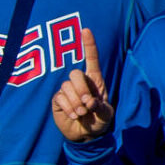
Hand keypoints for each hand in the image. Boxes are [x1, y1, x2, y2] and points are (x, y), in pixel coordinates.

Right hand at [50, 26, 113, 141]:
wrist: (86, 134)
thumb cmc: (99, 120)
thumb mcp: (106, 114)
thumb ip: (101, 107)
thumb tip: (90, 101)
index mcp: (95, 80)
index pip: (91, 59)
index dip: (88, 45)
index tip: (86, 30)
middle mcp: (80, 82)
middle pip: (75, 74)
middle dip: (82, 90)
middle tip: (88, 105)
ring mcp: (67, 90)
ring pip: (66, 87)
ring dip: (76, 103)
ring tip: (82, 113)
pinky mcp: (58, 100)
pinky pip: (60, 98)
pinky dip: (69, 108)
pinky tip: (74, 115)